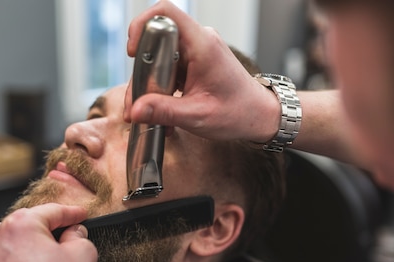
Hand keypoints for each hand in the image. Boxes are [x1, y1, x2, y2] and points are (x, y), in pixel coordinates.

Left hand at [0, 204, 96, 261]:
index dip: (72, 212)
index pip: (52, 211)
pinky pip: (9, 256)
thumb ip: (79, 235)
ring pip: (15, 237)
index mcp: (20, 224)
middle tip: (73, 232)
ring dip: (34, 238)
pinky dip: (24, 255)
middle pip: (30, 221)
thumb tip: (74, 233)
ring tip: (56, 250)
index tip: (81, 215)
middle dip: (51, 225)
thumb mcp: (83, 254)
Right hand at [124, 0, 279, 142]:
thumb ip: (164, 112)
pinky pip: (168, 67)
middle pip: (156, 41)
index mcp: (202, 45)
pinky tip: (163, 110)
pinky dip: (161, 88)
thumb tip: (136, 110)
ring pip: (159, 57)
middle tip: (137, 101)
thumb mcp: (197, 116)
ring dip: (150, 84)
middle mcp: (199, 42)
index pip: (166, 13)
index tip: (133, 52)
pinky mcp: (195, 62)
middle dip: (142, 72)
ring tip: (150, 112)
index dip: (142, 25)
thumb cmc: (238, 113)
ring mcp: (197, 51)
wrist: (260, 115)